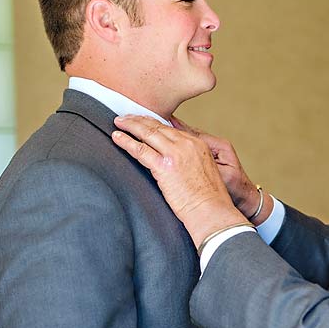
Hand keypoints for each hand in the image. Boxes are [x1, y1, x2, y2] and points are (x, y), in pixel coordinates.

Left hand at [112, 115, 247, 247]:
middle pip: (158, 127)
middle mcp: (187, 144)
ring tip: (118, 122)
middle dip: (140, 120)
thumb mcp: (205, 170)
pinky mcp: (164, 167)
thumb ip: (191, 159)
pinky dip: (126, 142)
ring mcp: (175, 154)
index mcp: (198, 144)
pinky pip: (140, 150)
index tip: (144, 121)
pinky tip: (117, 137)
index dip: (155, 123)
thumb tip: (176, 160)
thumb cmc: (208, 198)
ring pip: (148, 133)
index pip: (171, 129)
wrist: (211, 210)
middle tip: (127, 117)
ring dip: (131, 125)